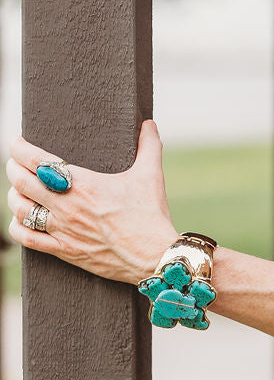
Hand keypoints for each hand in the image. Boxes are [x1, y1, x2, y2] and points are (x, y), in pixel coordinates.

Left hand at [6, 120, 178, 283]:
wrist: (153, 256)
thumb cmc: (150, 215)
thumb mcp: (151, 175)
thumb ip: (148, 146)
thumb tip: (149, 124)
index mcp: (84, 184)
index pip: (39, 162)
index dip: (20, 150)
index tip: (16, 142)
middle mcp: (68, 207)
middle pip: (23, 183)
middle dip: (13, 169)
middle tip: (14, 162)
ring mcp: (63, 230)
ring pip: (22, 210)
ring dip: (13, 197)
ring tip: (17, 189)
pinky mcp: (65, 251)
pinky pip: (28, 240)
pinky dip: (18, 228)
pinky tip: (19, 221)